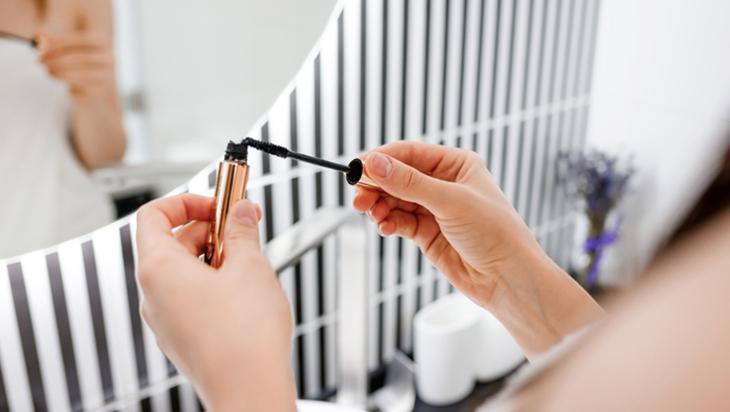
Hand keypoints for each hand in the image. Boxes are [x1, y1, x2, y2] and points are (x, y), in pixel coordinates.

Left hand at [37, 32, 117, 100]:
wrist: (88, 83)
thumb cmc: (73, 56)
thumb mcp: (63, 43)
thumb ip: (53, 40)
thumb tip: (39, 38)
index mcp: (102, 42)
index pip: (84, 40)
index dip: (62, 41)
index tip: (42, 43)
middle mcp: (109, 59)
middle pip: (82, 58)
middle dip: (58, 58)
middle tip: (39, 59)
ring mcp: (105, 76)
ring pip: (81, 73)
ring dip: (59, 70)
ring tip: (46, 68)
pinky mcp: (97, 91)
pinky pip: (79, 85)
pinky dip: (62, 78)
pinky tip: (52, 74)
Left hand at [136, 194, 295, 410]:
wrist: (249, 390)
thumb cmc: (243, 337)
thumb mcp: (250, 267)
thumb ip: (242, 232)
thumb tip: (241, 212)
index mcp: (158, 269)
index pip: (154, 214)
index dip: (187, 201)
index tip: (218, 203)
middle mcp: (154, 294)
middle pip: (173, 241)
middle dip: (211, 230)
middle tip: (245, 228)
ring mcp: (166, 319)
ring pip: (185, 271)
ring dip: (217, 257)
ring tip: (251, 263)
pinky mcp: (184, 336)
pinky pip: (193, 297)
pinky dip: (216, 284)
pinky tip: (246, 291)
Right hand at [353, 142, 602, 356]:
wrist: (508, 279)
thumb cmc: (495, 233)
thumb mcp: (450, 202)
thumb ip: (409, 183)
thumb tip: (375, 163)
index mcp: (456, 164)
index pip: (410, 153)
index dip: (383, 159)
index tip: (360, 168)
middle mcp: (444, 184)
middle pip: (398, 177)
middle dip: (377, 185)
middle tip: (359, 196)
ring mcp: (434, 209)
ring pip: (394, 200)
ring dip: (379, 206)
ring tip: (371, 214)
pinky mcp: (427, 233)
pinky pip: (398, 221)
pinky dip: (387, 222)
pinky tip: (384, 227)